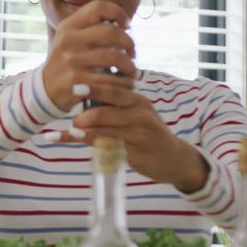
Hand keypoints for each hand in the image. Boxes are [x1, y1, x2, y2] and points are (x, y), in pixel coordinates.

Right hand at [41, 0, 136, 110]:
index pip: (98, 7)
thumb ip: (91, 29)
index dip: (118, 12)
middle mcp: (69, 39)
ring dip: (129, 65)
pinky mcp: (76, 80)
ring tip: (131, 71)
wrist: (46, 89)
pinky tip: (125, 84)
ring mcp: (71, 60)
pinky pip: (109, 80)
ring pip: (114, 57)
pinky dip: (123, 83)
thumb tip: (123, 24)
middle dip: (129, 42)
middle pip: (111, 32)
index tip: (126, 25)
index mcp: (69, 25)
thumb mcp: (71, 39)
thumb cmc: (67, 62)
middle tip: (133, 53)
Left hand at [63, 89, 209, 192]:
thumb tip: (82, 98)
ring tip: (73, 131)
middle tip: (73, 119)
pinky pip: (110, 146)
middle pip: (108, 110)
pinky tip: (81, 142)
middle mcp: (141, 113)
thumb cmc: (147, 133)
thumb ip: (114, 107)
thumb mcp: (134, 115)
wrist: (173, 158)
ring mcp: (140, 132)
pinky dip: (92, 143)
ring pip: (107, 129)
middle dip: (87, 114)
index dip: (94, 88)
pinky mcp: (137, 150)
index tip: (74, 87)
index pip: (114, 90)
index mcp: (138, 100)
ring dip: (86, 130)